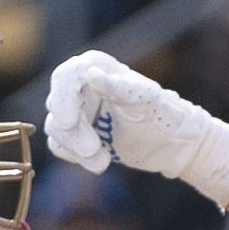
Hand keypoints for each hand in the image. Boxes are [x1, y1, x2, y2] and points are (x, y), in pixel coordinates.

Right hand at [44, 50, 228, 204]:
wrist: (173, 144)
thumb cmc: (165, 114)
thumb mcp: (147, 99)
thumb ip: (120, 86)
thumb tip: (91, 74)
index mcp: (99, 67)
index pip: (66, 76)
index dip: (63, 98)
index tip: (69, 123)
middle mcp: (83, 86)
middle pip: (57, 105)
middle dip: (73, 132)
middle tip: (94, 151)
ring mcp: (78, 111)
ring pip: (55, 127)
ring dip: (75, 148)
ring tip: (102, 162)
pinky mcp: (77, 135)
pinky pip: (59, 145)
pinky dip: (74, 156)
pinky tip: (99, 161)